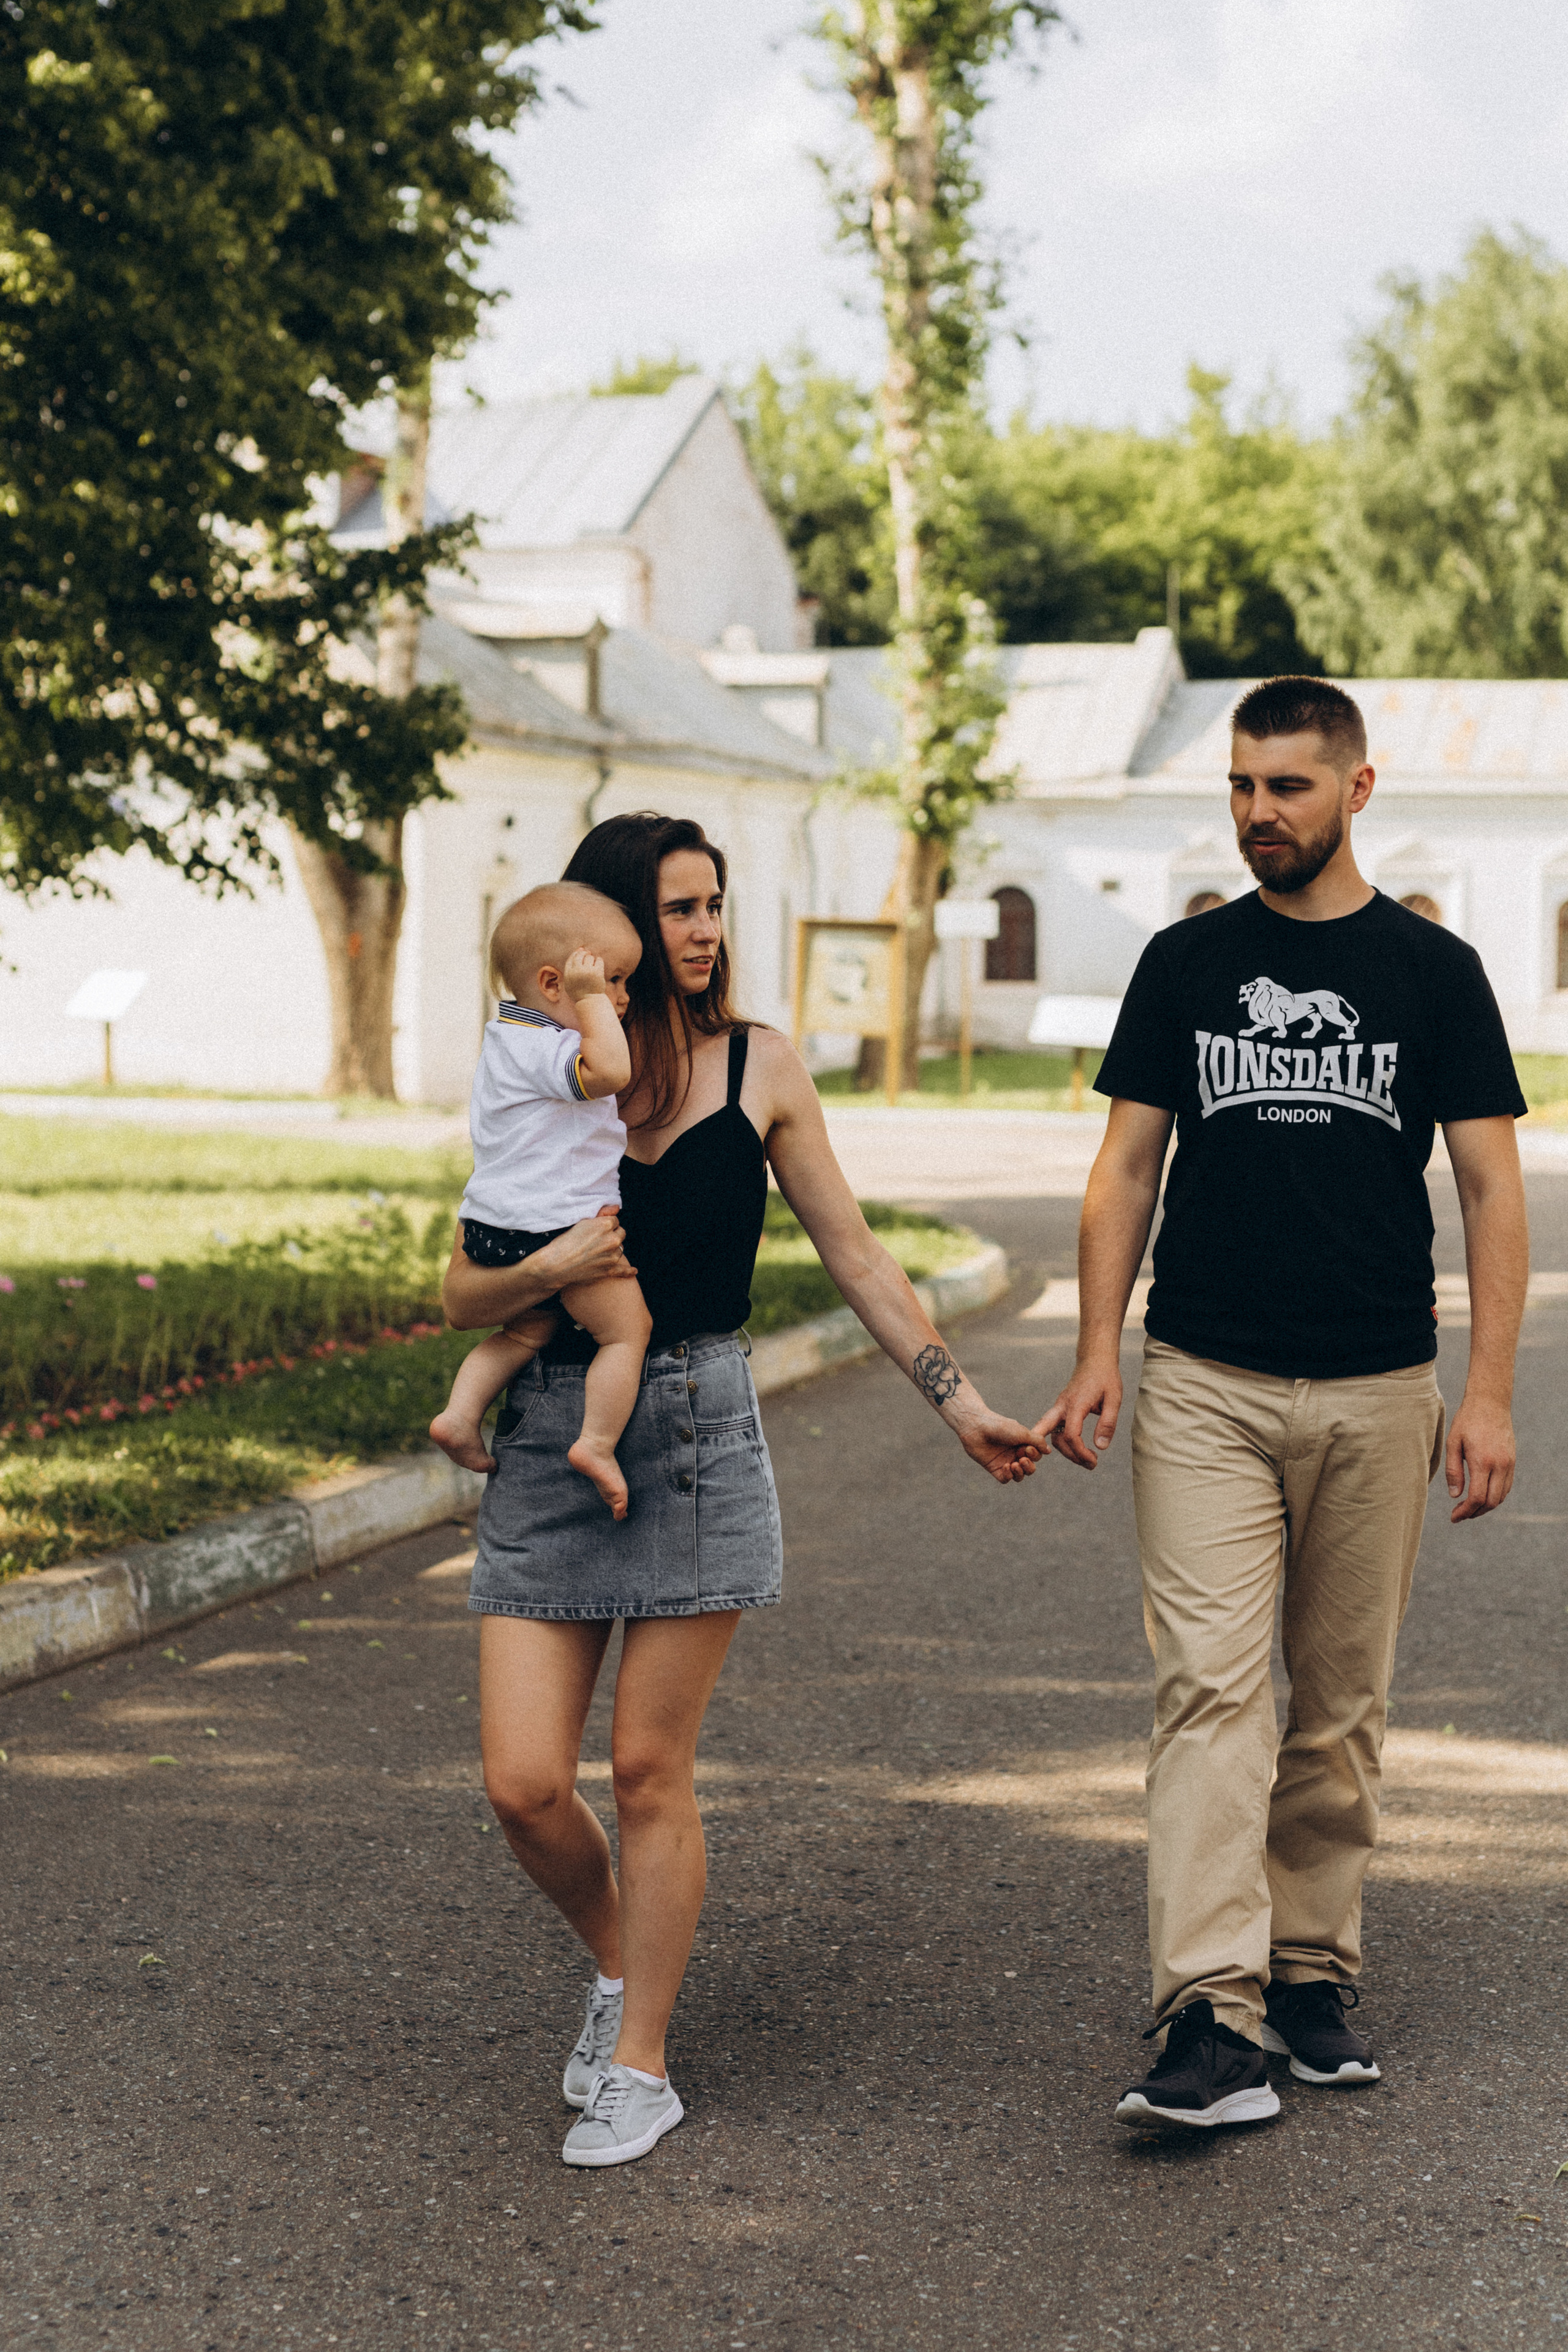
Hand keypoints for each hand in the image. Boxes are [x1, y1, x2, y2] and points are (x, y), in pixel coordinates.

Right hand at [533, 1211, 634, 1289]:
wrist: (556, 1265)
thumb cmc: (565, 1242)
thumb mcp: (581, 1222)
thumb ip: (602, 1214)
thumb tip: (616, 1208)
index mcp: (606, 1225)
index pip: (615, 1221)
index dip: (606, 1224)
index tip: (596, 1229)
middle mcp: (613, 1240)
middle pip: (620, 1234)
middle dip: (612, 1235)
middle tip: (597, 1240)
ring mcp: (612, 1257)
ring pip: (620, 1249)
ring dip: (613, 1250)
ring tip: (597, 1252)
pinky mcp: (609, 1271)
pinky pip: (623, 1271)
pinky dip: (628, 1271)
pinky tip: (634, 1271)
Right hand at [563, 948, 605, 1001]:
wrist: (590, 1001)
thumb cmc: (580, 993)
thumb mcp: (569, 984)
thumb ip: (569, 971)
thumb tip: (576, 953)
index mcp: (568, 974)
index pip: (571, 958)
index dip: (576, 953)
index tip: (580, 950)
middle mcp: (576, 971)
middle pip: (580, 955)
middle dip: (584, 953)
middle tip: (588, 954)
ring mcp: (587, 972)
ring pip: (589, 957)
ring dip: (592, 958)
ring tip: (593, 964)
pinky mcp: (597, 973)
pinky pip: (598, 960)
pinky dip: (599, 960)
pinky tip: (599, 964)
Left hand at [950, 1404, 1041, 1485]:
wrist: (977, 1427)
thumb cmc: (1000, 1426)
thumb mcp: (1023, 1433)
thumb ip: (1038, 1442)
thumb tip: (1049, 1451)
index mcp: (1022, 1443)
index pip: (1035, 1456)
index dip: (1034, 1455)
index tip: (1026, 1448)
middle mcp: (1014, 1453)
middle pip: (1029, 1468)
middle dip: (1029, 1466)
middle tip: (1021, 1458)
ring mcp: (1004, 1461)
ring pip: (1019, 1475)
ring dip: (1020, 1473)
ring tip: (1014, 1464)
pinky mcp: (993, 1468)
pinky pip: (1006, 1479)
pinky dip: (1009, 1476)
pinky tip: (1006, 1466)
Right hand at [1034, 1354, 1123, 1468]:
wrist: (1094, 1360)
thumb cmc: (1106, 1377)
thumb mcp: (1114, 1398)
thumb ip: (1108, 1422)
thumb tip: (1101, 1447)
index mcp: (1076, 1404)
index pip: (1071, 1435)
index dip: (1080, 1452)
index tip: (1094, 1460)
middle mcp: (1062, 1406)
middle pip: (1055, 1438)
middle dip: (1070, 1455)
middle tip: (1090, 1465)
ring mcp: (1059, 1407)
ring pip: (1052, 1435)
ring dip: (1067, 1451)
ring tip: (1088, 1460)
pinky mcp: (1060, 1409)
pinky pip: (1054, 1429)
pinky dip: (1064, 1442)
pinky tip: (1077, 1449)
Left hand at [1445, 1392, 1515, 1521]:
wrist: (1490, 1402)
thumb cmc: (1467, 1420)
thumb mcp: (1453, 1443)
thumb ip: (1453, 1471)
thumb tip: (1455, 1495)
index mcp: (1482, 1462)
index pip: (1477, 1498)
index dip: (1465, 1512)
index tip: (1454, 1517)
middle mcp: (1499, 1465)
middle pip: (1490, 1502)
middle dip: (1474, 1513)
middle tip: (1459, 1514)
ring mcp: (1509, 1464)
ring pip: (1500, 1496)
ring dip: (1485, 1506)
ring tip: (1469, 1507)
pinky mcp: (1512, 1461)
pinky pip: (1506, 1486)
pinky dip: (1495, 1496)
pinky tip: (1481, 1495)